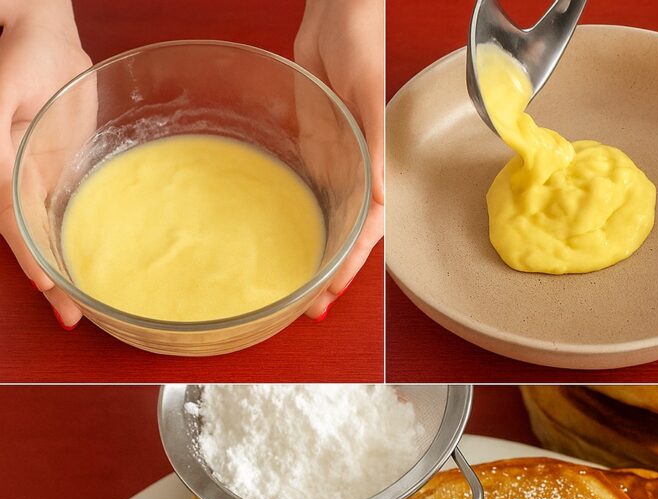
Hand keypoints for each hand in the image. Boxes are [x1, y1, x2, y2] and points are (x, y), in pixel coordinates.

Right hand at [0, 1, 90, 328]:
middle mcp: (11, 181)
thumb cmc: (17, 55)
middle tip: (69, 317)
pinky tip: (88, 269)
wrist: (40, 36)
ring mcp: (32, 182)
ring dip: (61, 273)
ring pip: (45, 235)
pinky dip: (74, 246)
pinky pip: (62, 217)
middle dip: (48, 281)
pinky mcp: (53, 178)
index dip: (28, 253)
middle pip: (28, 239)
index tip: (45, 284)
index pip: (12, 219)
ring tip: (76, 310)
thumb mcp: (1, 88)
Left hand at [294, 0, 383, 318]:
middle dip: (328, 274)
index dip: (349, 266)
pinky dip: (296, 217)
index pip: (367, 230)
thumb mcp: (367, 96)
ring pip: (324, 220)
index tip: (331, 294)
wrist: (337, 11)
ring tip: (294, 288)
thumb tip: (380, 195)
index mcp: (373, 167)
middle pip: (344, 236)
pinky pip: (302, 189)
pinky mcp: (309, 146)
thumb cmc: (361, 45)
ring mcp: (330, 162)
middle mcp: (353, 173)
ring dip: (312, 253)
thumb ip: (374, 145)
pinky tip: (277, 238)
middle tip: (307, 310)